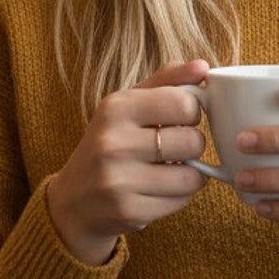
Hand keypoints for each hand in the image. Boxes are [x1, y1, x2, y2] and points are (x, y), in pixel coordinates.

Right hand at [44, 60, 208, 264]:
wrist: (74, 200)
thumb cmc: (110, 142)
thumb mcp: (129, 104)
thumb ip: (168, 80)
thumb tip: (204, 67)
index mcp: (116, 108)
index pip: (184, 103)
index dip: (191, 112)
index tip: (178, 118)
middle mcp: (113, 143)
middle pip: (193, 141)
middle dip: (191, 145)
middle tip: (173, 148)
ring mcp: (119, 181)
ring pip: (193, 176)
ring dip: (189, 173)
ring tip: (168, 169)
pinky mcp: (129, 212)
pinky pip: (182, 201)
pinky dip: (178, 196)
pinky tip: (158, 190)